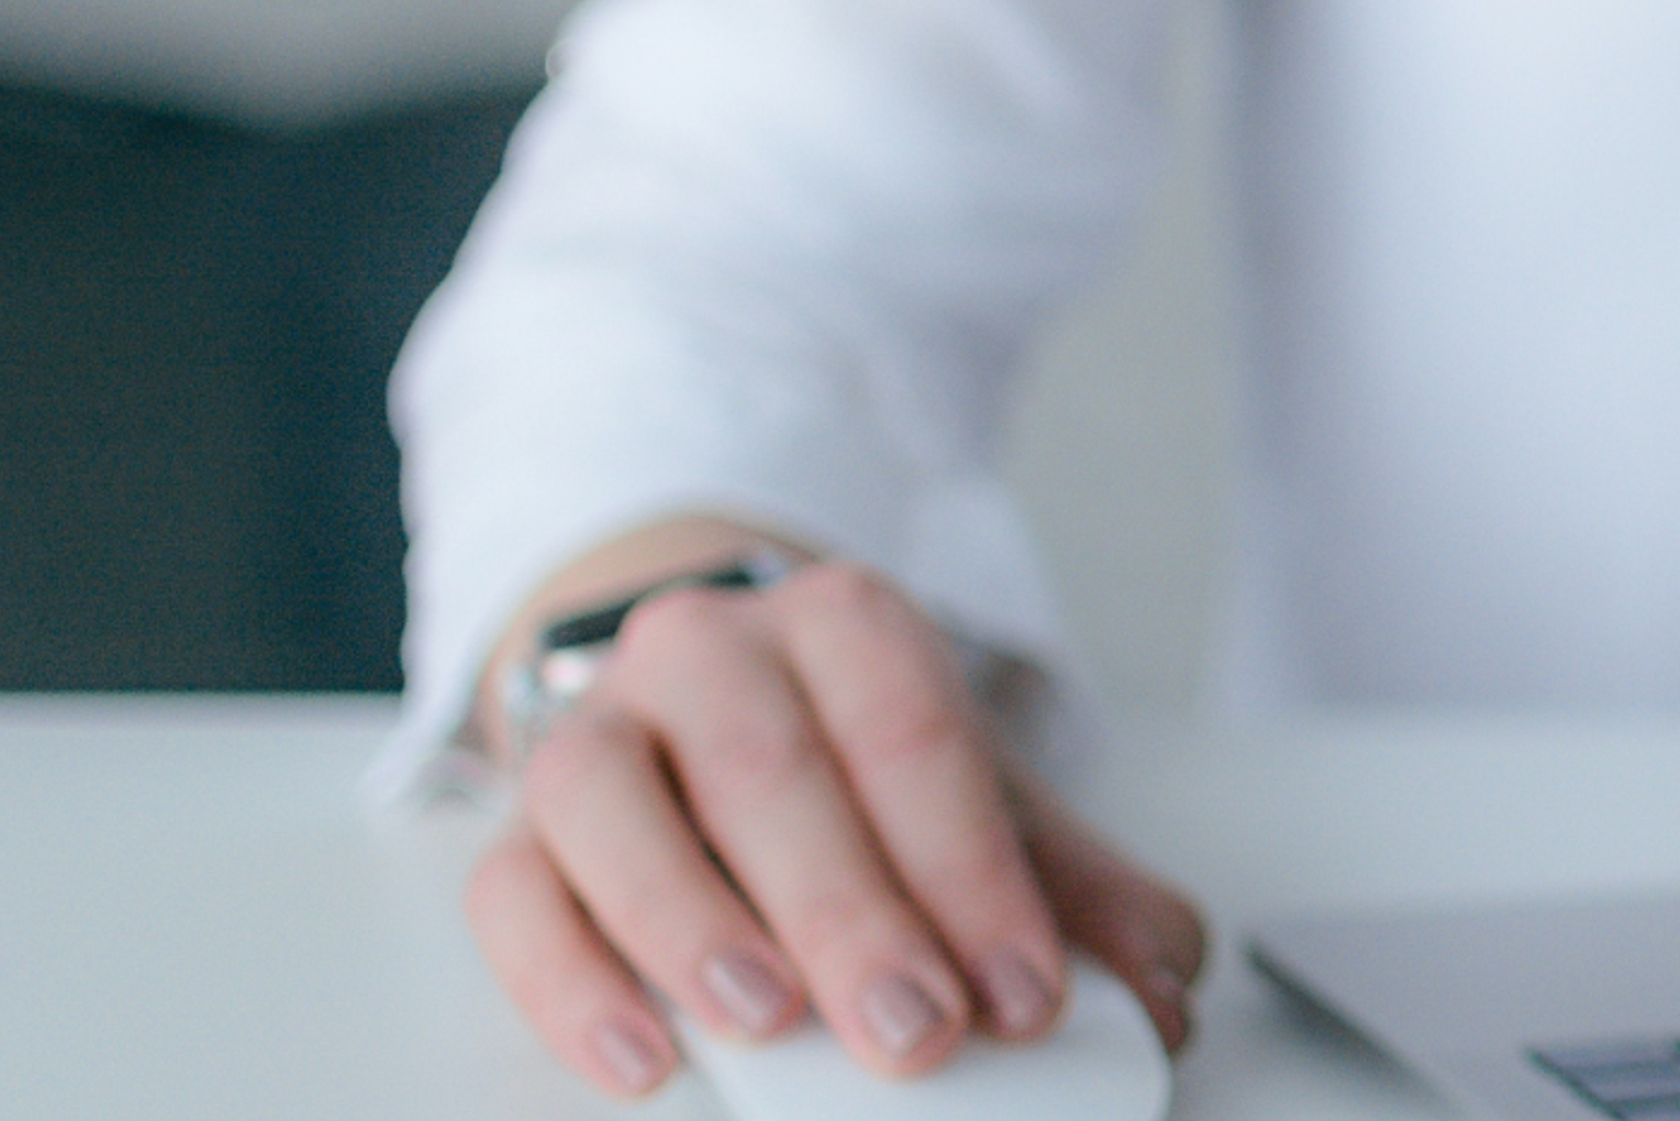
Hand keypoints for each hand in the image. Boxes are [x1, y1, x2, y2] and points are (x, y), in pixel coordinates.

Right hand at [463, 546, 1208, 1099]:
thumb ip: (1078, 892)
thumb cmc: (856, 772)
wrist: (708, 711)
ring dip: (692, 921)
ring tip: (767, 1022)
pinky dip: (569, 981)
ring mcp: (598, 729)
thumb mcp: (976, 803)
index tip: (1025, 991)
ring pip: (612, 803)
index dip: (973, 869)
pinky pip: (514, 891)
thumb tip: (1165, 985)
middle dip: (853, 911)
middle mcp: (708, 650)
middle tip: (918, 1029)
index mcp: (842, 621)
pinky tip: (643, 1059)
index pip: (913, 734)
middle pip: (772, 768)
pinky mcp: (518, 828)